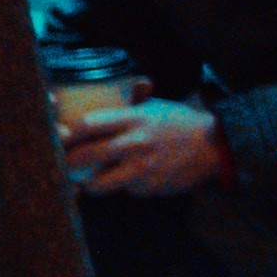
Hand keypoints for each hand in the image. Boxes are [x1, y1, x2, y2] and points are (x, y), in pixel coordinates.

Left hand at [60, 90, 227, 197]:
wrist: (216, 147)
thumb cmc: (182, 124)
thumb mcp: (157, 107)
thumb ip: (133, 101)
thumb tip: (124, 85)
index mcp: (134, 119)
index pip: (88, 124)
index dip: (67, 133)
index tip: (60, 138)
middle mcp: (136, 142)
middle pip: (86, 156)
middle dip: (68, 163)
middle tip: (64, 164)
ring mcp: (143, 167)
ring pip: (99, 183)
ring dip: (91, 184)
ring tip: (90, 181)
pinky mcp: (151, 187)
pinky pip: (127, 191)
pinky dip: (127, 187)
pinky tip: (135, 179)